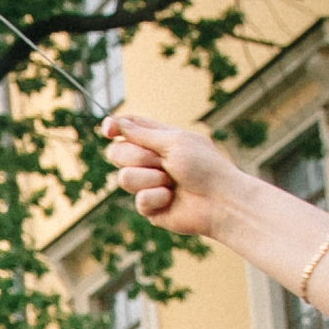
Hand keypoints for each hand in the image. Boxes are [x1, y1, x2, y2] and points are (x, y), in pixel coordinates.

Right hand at [105, 109, 236, 244]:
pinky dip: (156, 198)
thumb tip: (116, 122)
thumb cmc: (204, 167)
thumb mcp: (174, 142)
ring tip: (171, 183)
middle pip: (118, 152)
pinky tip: (171, 199)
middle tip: (161, 162)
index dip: (115, 127)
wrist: (220, 201)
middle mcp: (151, 160)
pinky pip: (138, 200)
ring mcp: (149, 184)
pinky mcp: (149, 207)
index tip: (108, 130)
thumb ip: (142, 133)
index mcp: (160, 139)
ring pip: (124, 178)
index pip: (130, 127)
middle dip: (136, 157)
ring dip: (149, 179)